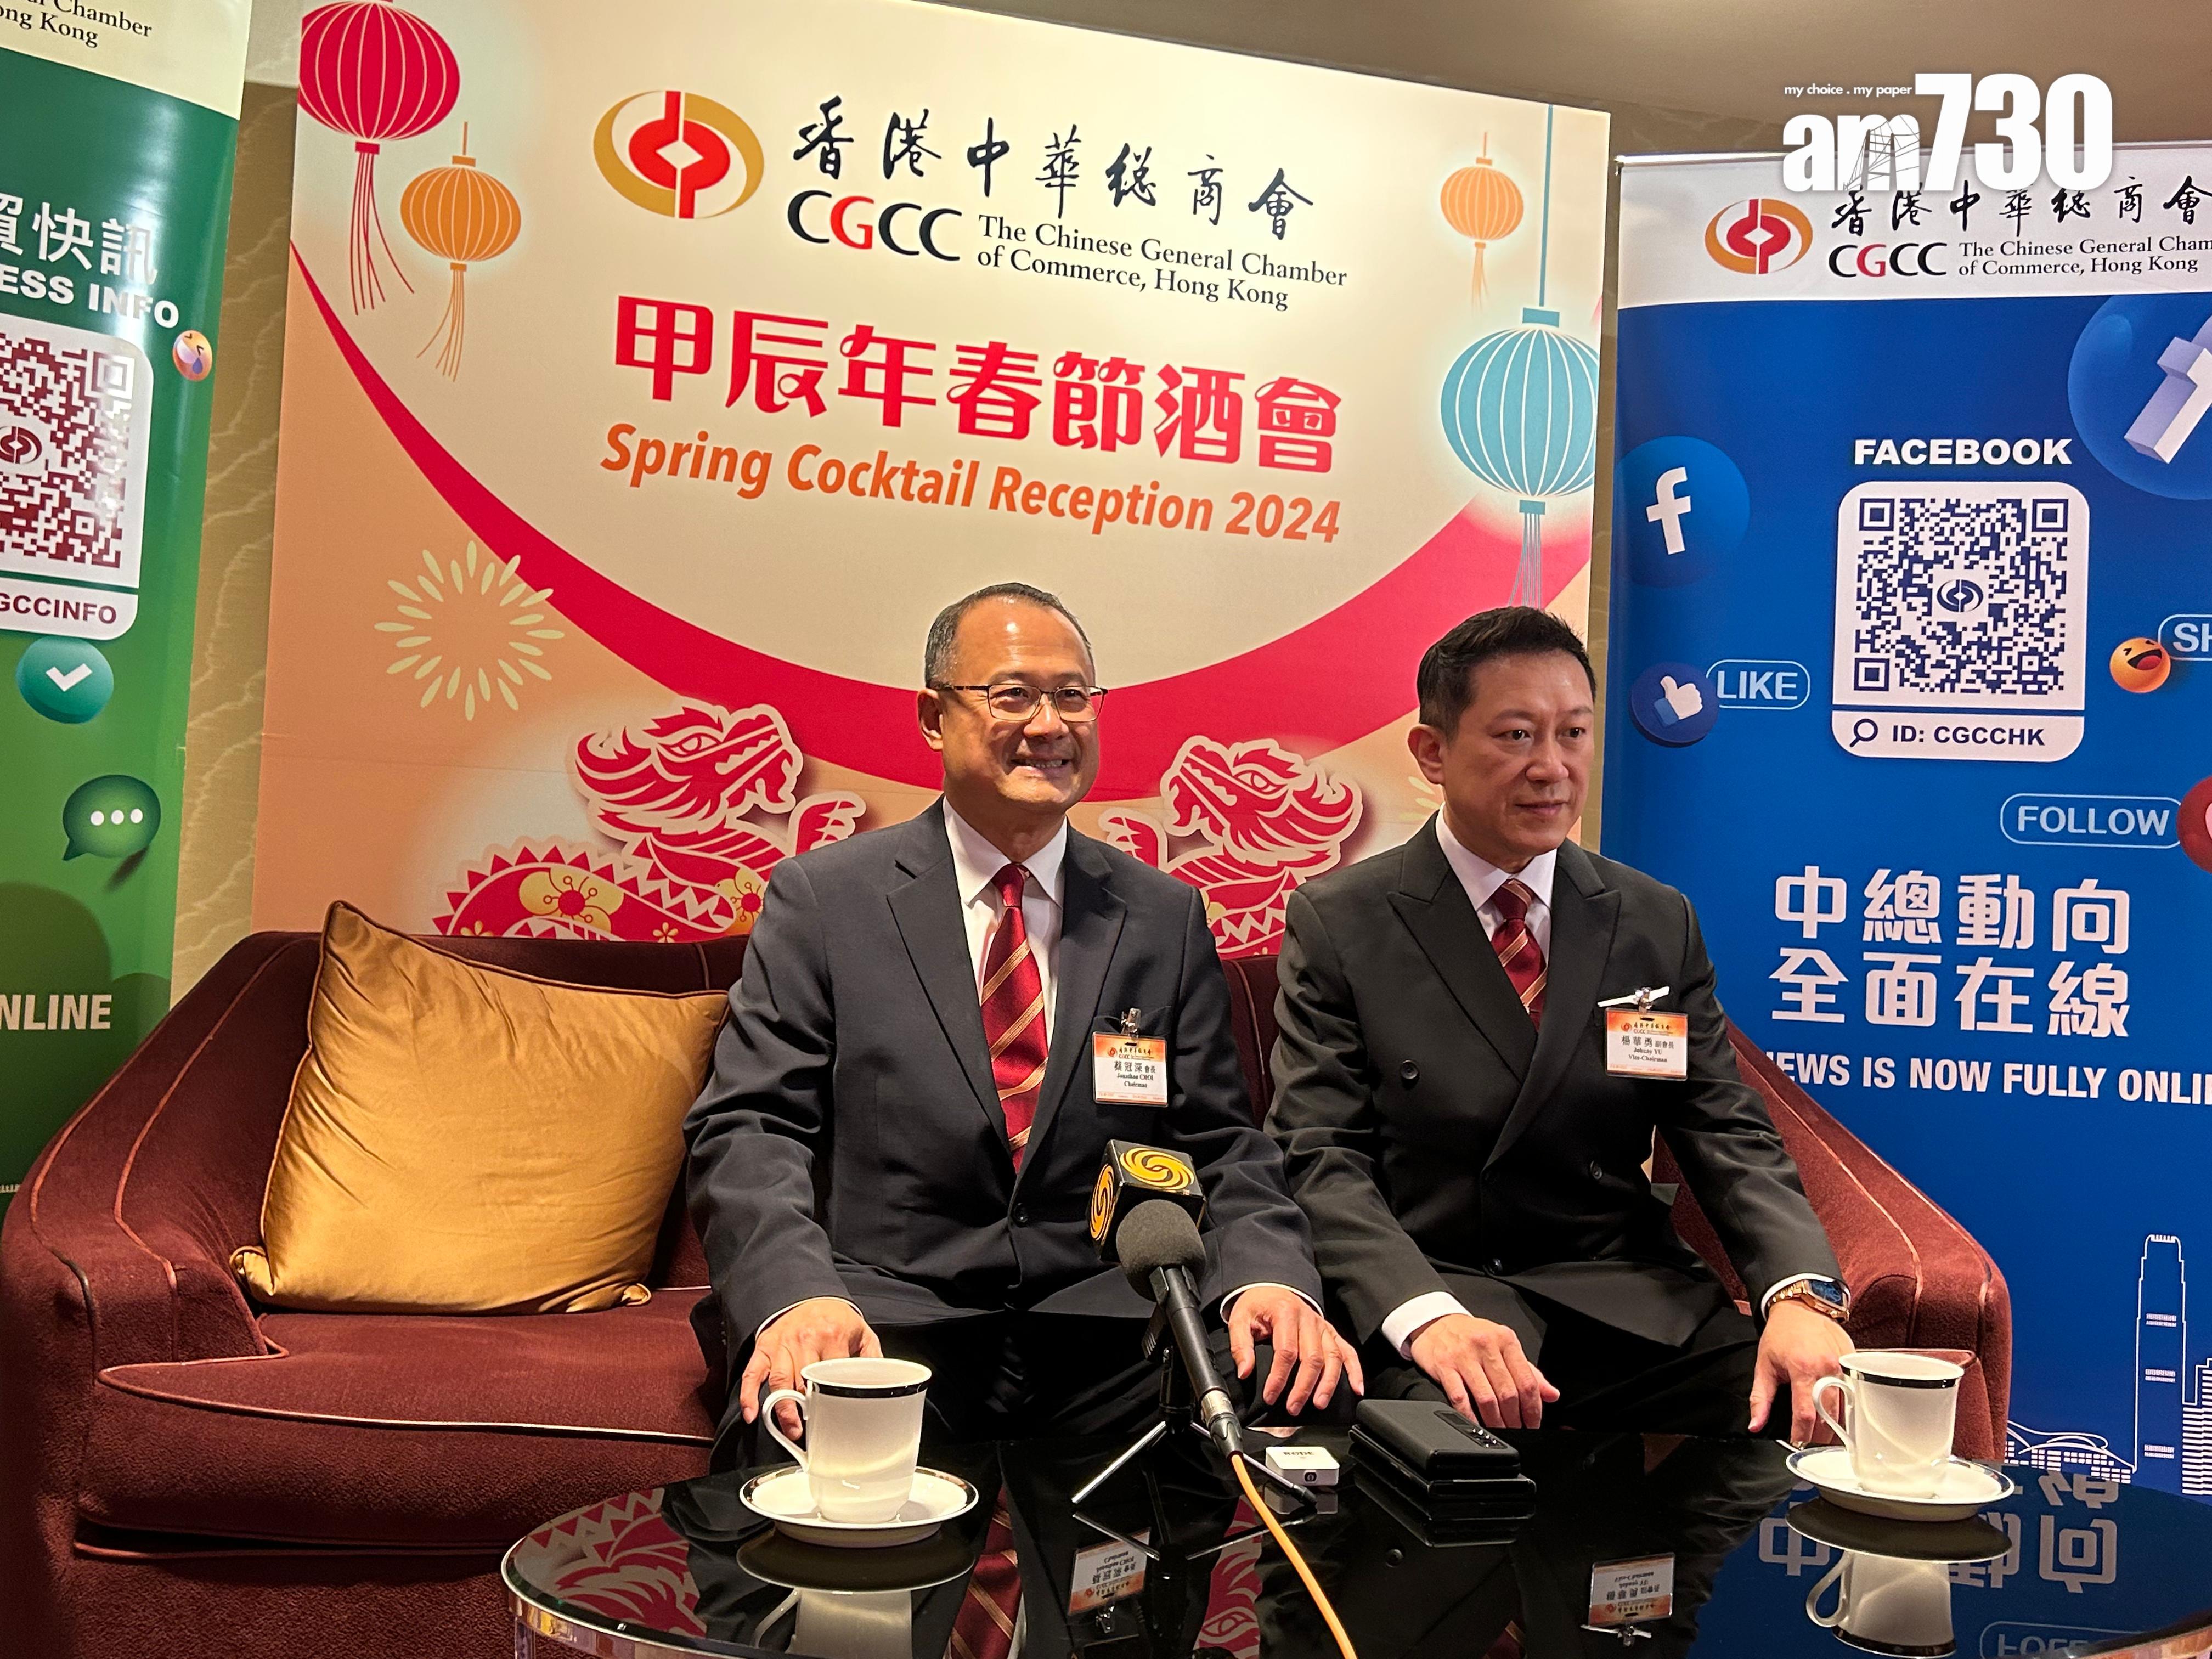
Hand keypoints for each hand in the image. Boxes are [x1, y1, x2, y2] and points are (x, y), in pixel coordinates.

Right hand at [742, 1298, 880, 1437]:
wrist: (810, 1296)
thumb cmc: (836, 1319)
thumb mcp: (861, 1332)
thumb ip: (873, 1358)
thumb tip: (883, 1385)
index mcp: (831, 1336)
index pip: (831, 1372)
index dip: (832, 1396)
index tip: (834, 1416)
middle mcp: (804, 1339)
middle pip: (803, 1381)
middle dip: (806, 1408)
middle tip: (810, 1430)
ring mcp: (782, 1343)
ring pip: (779, 1381)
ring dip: (782, 1409)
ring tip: (791, 1429)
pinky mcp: (764, 1346)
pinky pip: (752, 1372)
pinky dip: (748, 1395)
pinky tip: (752, 1413)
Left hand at [1228, 1287, 1363, 1414]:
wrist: (1272, 1289)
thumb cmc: (1258, 1305)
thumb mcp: (1239, 1319)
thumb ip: (1240, 1345)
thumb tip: (1244, 1371)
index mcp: (1286, 1313)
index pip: (1286, 1351)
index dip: (1279, 1377)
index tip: (1270, 1396)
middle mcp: (1308, 1319)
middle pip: (1312, 1357)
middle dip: (1303, 1386)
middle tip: (1293, 1407)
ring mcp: (1323, 1326)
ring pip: (1333, 1357)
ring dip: (1328, 1383)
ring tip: (1319, 1404)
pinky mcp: (1331, 1332)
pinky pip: (1348, 1351)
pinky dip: (1355, 1370)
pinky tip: (1357, 1388)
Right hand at [1408, 1313, 1559, 1428]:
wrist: (1436, 1322)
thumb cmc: (1472, 1336)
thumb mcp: (1503, 1345)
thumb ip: (1528, 1371)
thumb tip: (1552, 1394)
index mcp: (1505, 1340)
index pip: (1527, 1380)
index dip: (1533, 1408)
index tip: (1533, 1423)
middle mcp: (1486, 1345)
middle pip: (1508, 1392)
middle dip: (1515, 1419)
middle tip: (1516, 1430)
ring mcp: (1463, 1356)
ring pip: (1486, 1398)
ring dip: (1496, 1422)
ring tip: (1500, 1431)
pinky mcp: (1444, 1366)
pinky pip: (1459, 1397)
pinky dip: (1470, 1416)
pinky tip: (1476, 1425)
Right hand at [1655, 675, 1703, 723]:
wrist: (1673, 712)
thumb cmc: (1670, 700)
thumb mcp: (1669, 689)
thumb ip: (1669, 681)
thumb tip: (1666, 678)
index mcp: (1690, 687)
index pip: (1691, 687)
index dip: (1685, 691)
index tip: (1681, 695)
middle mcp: (1696, 692)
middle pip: (1694, 693)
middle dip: (1690, 696)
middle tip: (1682, 701)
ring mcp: (1697, 700)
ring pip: (1697, 700)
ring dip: (1693, 702)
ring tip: (1685, 705)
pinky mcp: (1698, 707)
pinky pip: (1699, 706)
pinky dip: (1695, 708)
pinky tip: (1689, 709)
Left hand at [1749, 1300, 1853, 1443]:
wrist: (1799, 1307)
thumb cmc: (1780, 1335)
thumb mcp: (1763, 1365)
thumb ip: (1760, 1399)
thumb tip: (1755, 1425)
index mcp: (1802, 1370)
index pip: (1806, 1413)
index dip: (1802, 1434)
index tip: (1798, 1443)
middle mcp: (1827, 1368)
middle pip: (1831, 1414)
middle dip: (1822, 1434)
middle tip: (1813, 1442)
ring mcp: (1843, 1364)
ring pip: (1847, 1405)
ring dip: (1838, 1423)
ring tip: (1828, 1434)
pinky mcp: (1853, 1360)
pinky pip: (1855, 1389)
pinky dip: (1849, 1403)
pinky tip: (1842, 1413)